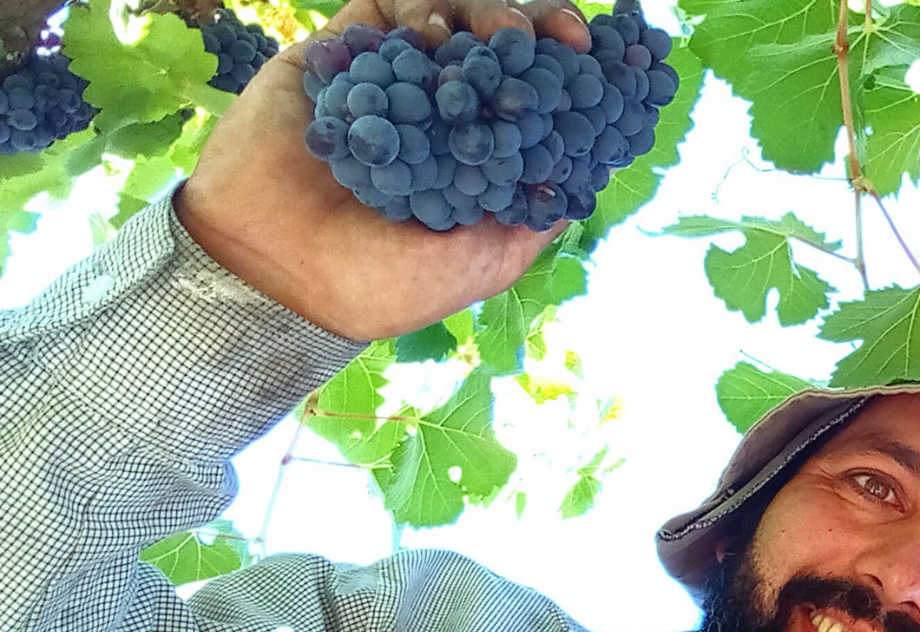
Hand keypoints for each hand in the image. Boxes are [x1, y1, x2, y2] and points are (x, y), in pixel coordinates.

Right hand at [176, 0, 591, 341]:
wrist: (275, 277)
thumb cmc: (382, 284)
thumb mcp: (485, 263)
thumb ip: (532, 216)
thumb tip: (587, 172)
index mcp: (477, 158)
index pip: (536, 102)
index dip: (575, 80)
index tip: (612, 68)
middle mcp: (438, 113)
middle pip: (500, 48)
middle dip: (541, 32)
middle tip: (568, 37)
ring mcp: (390, 81)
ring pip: (450, 17)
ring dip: (487, 14)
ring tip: (508, 34)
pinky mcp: (338, 57)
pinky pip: (380, 12)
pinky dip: (416, 12)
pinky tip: (435, 32)